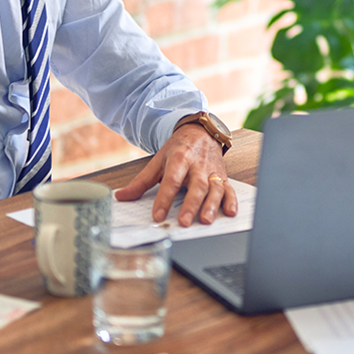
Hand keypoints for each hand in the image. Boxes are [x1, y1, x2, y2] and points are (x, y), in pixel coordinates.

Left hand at [114, 125, 238, 226]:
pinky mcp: (223, 177)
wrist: (201, 132)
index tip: (158, 215)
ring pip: (215, 188)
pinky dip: (231, 201)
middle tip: (183, 221)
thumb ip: (141, 182)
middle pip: (196, 185)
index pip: (171, 180)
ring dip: (211, 205)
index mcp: (179, 159)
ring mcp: (212, 172)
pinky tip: (230, 212)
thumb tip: (121, 196)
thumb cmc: (179, 149)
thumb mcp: (158, 161)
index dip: (164, 198)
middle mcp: (198, 165)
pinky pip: (229, 189)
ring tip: (205, 220)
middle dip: (191, 204)